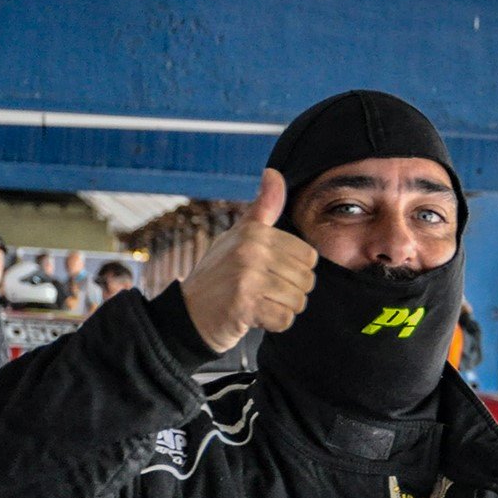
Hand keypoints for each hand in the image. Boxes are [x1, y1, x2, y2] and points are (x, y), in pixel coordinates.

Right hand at [181, 168, 317, 351]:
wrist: (188, 313)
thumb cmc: (219, 274)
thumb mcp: (239, 235)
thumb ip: (263, 208)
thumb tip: (273, 173)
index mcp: (255, 232)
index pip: (309, 257)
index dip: (295, 271)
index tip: (271, 274)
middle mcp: (251, 251)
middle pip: (306, 281)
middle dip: (290, 293)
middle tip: (264, 292)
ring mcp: (247, 278)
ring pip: (298, 301)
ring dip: (281, 309)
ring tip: (258, 303)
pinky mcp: (244, 306)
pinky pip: (284, 320)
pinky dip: (273, 324)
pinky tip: (254, 316)